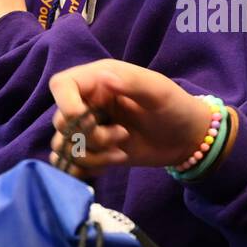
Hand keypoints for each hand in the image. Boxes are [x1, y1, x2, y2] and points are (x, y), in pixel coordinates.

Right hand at [47, 59, 215, 175]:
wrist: (186, 139)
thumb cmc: (175, 107)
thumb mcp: (158, 91)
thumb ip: (132, 83)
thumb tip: (103, 77)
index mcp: (98, 79)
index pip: (61, 85)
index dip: (66, 104)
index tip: (87, 121)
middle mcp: (88, 102)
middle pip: (61, 122)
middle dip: (89, 136)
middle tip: (121, 137)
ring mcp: (88, 128)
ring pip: (63, 146)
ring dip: (91, 156)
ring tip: (120, 153)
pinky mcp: (92, 151)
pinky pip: (69, 164)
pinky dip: (86, 169)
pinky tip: (110, 164)